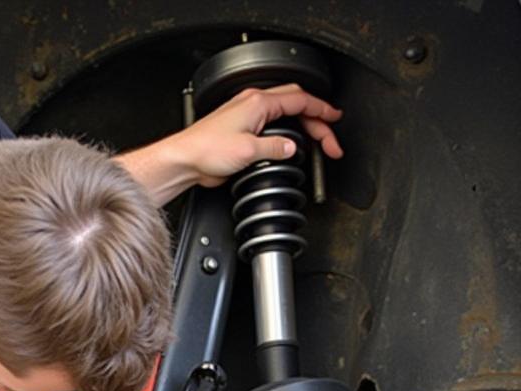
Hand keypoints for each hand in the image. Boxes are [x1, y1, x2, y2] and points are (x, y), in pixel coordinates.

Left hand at [176, 84, 343, 186]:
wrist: (185, 160)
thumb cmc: (206, 150)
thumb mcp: (248, 150)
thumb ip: (275, 148)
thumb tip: (293, 148)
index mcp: (258, 102)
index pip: (300, 99)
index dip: (322, 109)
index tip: (335, 118)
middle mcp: (253, 105)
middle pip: (296, 105)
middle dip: (317, 120)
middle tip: (330, 140)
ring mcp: (248, 117)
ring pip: (285, 116)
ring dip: (303, 129)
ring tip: (317, 144)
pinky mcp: (242, 132)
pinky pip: (272, 129)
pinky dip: (287, 136)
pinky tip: (291, 148)